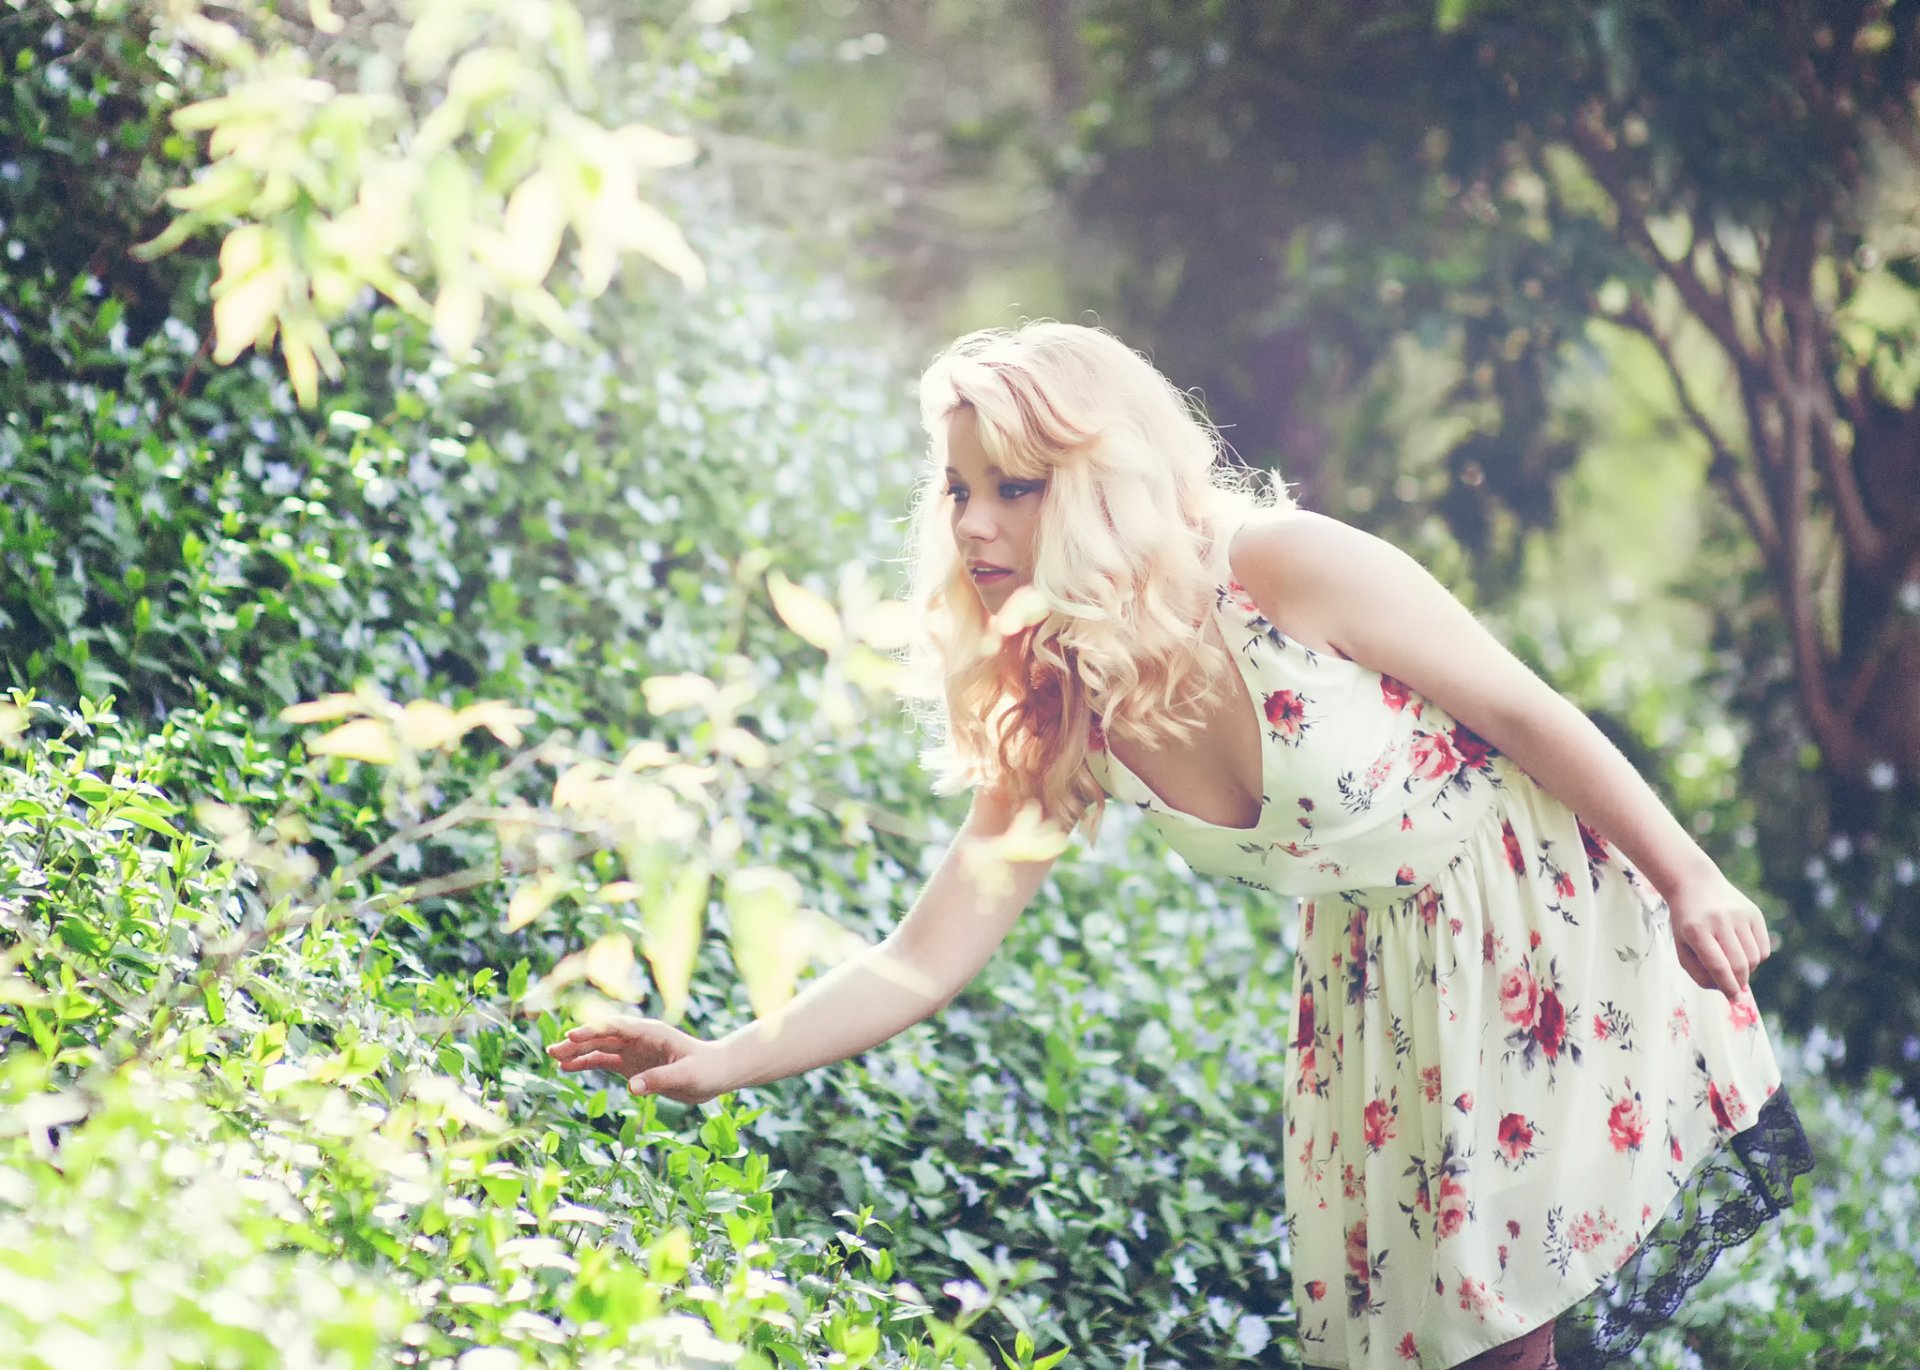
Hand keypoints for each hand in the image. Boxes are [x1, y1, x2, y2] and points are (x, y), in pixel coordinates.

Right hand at [545, 1017, 730, 1104]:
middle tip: (552, 1049)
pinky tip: (568, 1067)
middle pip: (603, 1036)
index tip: (573, 1035)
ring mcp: (634, 1051)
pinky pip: (605, 1062)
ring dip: (578, 1052)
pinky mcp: (632, 1065)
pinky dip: (587, 1063)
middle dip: (578, 1041)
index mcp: (652, 1032)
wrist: (717, 1073)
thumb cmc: (706, 1070)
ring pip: (600, 1048)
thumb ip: (660, 1079)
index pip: (617, 1027)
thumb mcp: (687, 1076)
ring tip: (554, 1057)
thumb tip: (631, 1087)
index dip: (594, 1030)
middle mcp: (639, 1038)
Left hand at [1665, 872, 1771, 997]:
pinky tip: (1742, 951)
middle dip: (1738, 982)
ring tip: (1733, 964)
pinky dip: (1756, 958)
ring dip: (1747, 970)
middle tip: (1734, 987)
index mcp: (1696, 929)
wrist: (1695, 884)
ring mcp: (1739, 915)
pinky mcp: (1754, 913)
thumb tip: (1725, 990)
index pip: (1718, 966)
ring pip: (1754, 958)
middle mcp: (1719, 920)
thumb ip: (1698, 972)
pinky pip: (1763, 948)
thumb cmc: (1686, 922)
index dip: (1727, 987)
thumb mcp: (1681, 946)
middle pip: (1739, 964)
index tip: (1733, 1000)